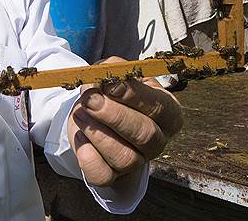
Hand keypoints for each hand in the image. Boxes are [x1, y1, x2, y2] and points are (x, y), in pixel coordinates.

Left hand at [67, 56, 183, 186]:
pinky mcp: (114, 176)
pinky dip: (86, 155)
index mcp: (168, 112)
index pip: (160, 107)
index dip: (134, 95)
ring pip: (124, 157)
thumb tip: (104, 79)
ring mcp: (138, 162)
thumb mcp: (114, 74)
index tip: (110, 84)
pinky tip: (80, 135)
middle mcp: (158, 140)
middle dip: (114, 116)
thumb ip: (112, 70)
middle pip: (145, 135)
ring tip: (80, 113)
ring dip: (96, 132)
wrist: (92, 113)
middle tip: (90, 99)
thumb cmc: (110, 91)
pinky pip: (102, 174)